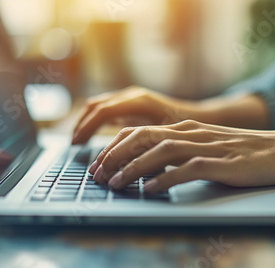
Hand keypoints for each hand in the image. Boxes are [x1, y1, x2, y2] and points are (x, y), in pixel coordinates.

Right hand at [72, 86, 203, 143]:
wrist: (200, 118)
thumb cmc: (187, 131)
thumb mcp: (165, 140)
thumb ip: (142, 149)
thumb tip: (119, 165)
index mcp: (140, 102)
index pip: (103, 112)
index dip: (87, 128)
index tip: (77, 144)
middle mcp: (132, 95)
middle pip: (96, 106)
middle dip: (82, 126)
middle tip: (73, 145)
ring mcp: (131, 97)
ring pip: (98, 106)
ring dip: (86, 123)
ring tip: (77, 142)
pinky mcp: (131, 104)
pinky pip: (105, 109)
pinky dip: (94, 121)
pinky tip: (90, 136)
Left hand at [88, 120, 274, 192]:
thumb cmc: (243, 152)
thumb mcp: (205, 146)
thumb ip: (180, 151)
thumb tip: (149, 168)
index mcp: (185, 127)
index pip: (140, 131)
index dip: (115, 147)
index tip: (99, 164)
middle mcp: (191, 133)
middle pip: (143, 137)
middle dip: (115, 155)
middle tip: (97, 174)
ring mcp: (206, 147)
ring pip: (160, 152)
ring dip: (133, 168)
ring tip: (115, 183)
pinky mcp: (221, 163)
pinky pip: (187, 169)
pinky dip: (166, 179)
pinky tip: (152, 190)